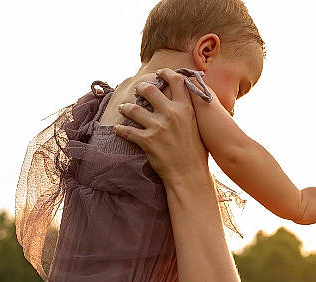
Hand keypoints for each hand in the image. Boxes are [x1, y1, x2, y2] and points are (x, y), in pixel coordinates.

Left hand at [113, 69, 210, 188]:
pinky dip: (120, 130)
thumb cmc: (196, 154)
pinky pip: (127, 130)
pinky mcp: (147, 141)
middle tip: (137, 90)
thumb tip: (183, 101)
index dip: (166, 73)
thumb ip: (188, 112)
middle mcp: (171, 114)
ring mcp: (158, 127)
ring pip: (133, 108)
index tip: (159, 73)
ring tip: (123, 108)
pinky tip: (117, 129)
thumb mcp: (197, 127)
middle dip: (140, 88)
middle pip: (150, 90)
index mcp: (186, 109)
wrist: (190, 175)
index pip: (176, 81)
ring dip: (126, 107)